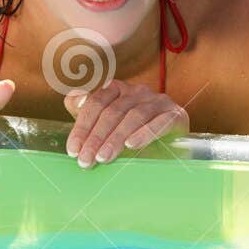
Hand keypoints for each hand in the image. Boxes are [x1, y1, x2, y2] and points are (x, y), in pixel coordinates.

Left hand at [63, 79, 187, 167]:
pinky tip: (132, 145)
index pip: (96, 103)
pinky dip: (145, 133)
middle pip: (113, 112)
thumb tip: (73, 99)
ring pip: (134, 116)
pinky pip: (160, 122)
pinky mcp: (176, 115)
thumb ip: (86, 110)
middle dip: (96, 137)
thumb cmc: (133, 131)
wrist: (172, 141)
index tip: (73, 150)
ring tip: (104, 157)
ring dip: (116, 138)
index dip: (83, 126)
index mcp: (118, 89)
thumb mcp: (107, 122)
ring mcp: (159, 101)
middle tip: (86, 160)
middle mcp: (138, 91)